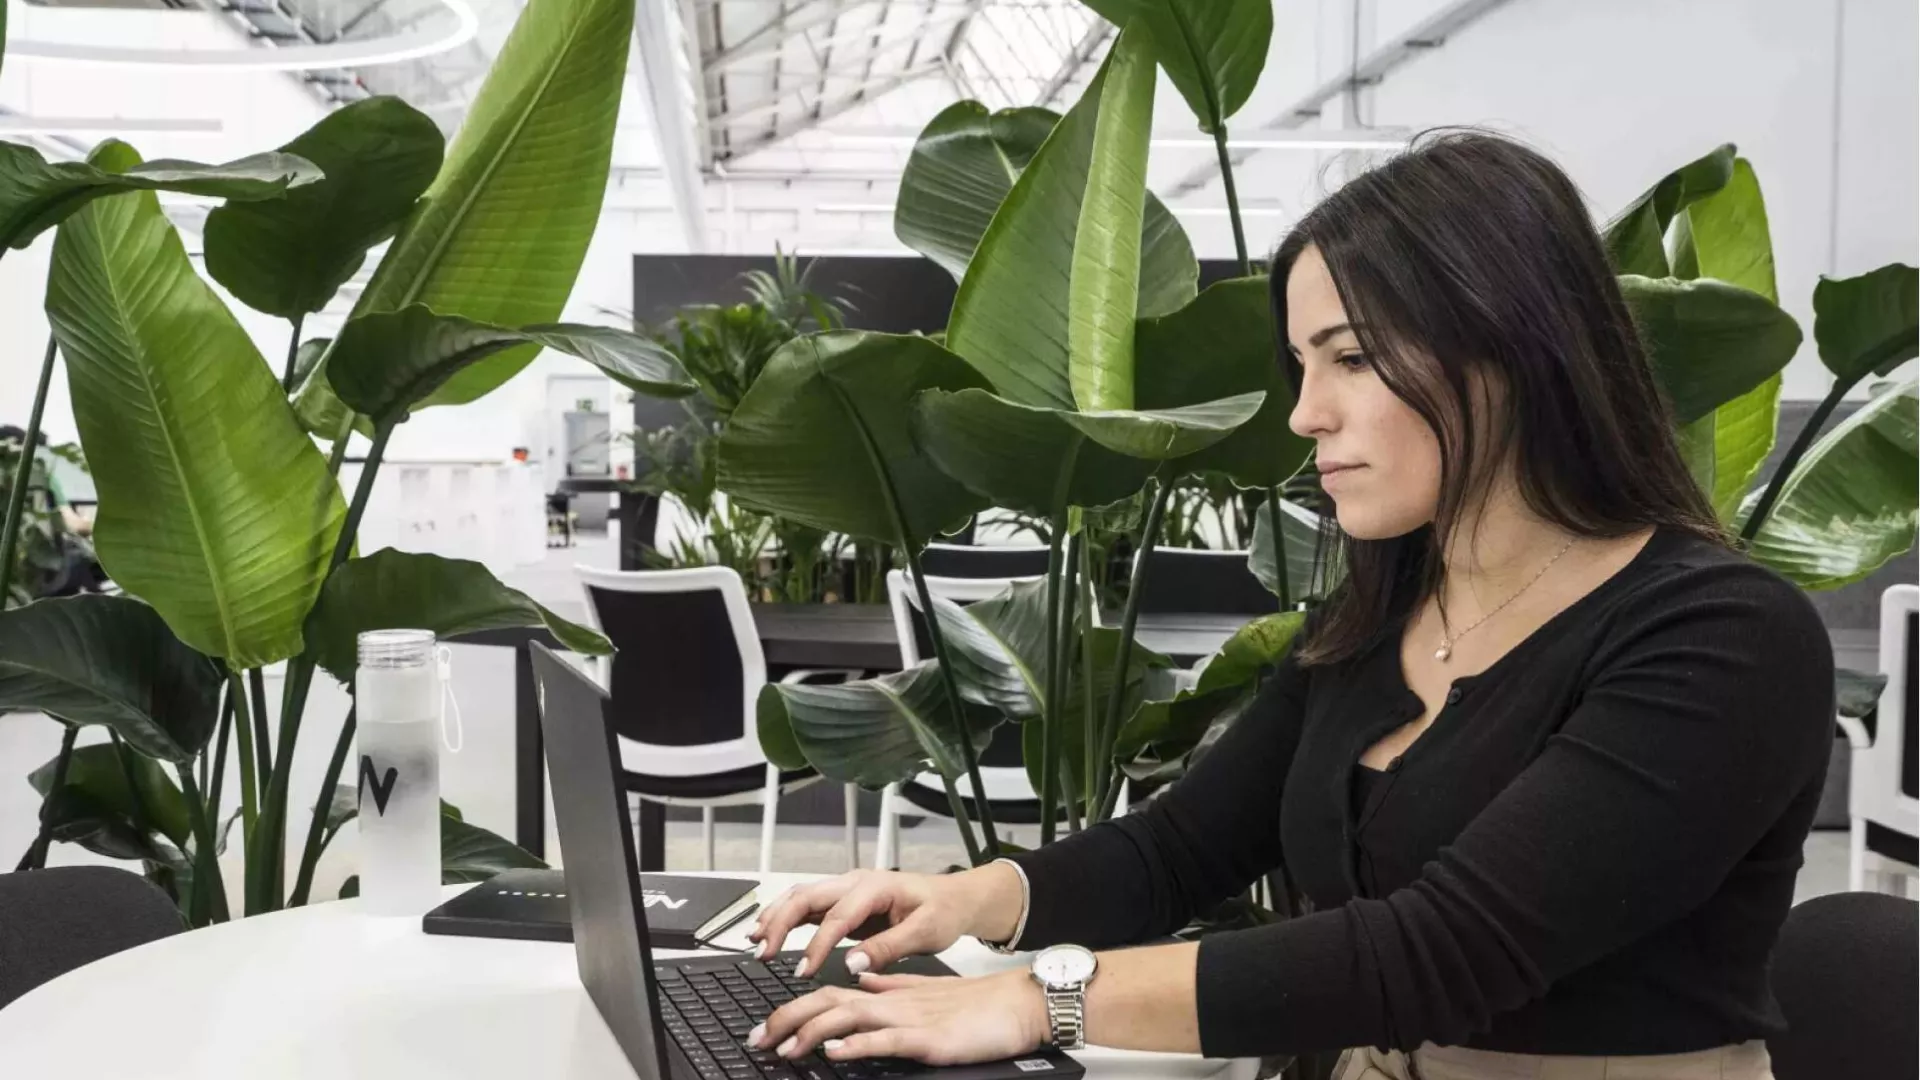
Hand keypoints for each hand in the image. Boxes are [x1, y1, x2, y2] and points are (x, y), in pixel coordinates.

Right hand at [748, 869, 990, 978]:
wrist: (954, 898)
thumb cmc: (942, 911)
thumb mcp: (926, 932)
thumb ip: (889, 947)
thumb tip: (852, 963)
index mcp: (876, 887)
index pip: (837, 916)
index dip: (817, 944)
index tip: (802, 971)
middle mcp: (856, 882)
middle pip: (807, 896)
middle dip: (780, 923)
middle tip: (762, 952)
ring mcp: (847, 889)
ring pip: (801, 896)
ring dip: (776, 916)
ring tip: (755, 941)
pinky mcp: (844, 901)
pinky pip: (808, 905)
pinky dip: (784, 916)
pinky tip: (768, 932)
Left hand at [748, 969, 1047, 1065]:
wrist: (1018, 1003)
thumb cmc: (977, 1005)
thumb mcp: (924, 993)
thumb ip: (890, 986)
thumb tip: (859, 981)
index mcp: (888, 993)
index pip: (829, 996)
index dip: (792, 1010)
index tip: (765, 1030)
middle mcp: (892, 1002)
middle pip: (827, 1003)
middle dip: (786, 1020)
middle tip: (756, 1040)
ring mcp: (910, 1018)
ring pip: (850, 1018)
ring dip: (810, 1032)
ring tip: (783, 1048)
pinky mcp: (930, 1038)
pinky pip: (887, 1039)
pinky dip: (858, 1044)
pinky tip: (836, 1053)